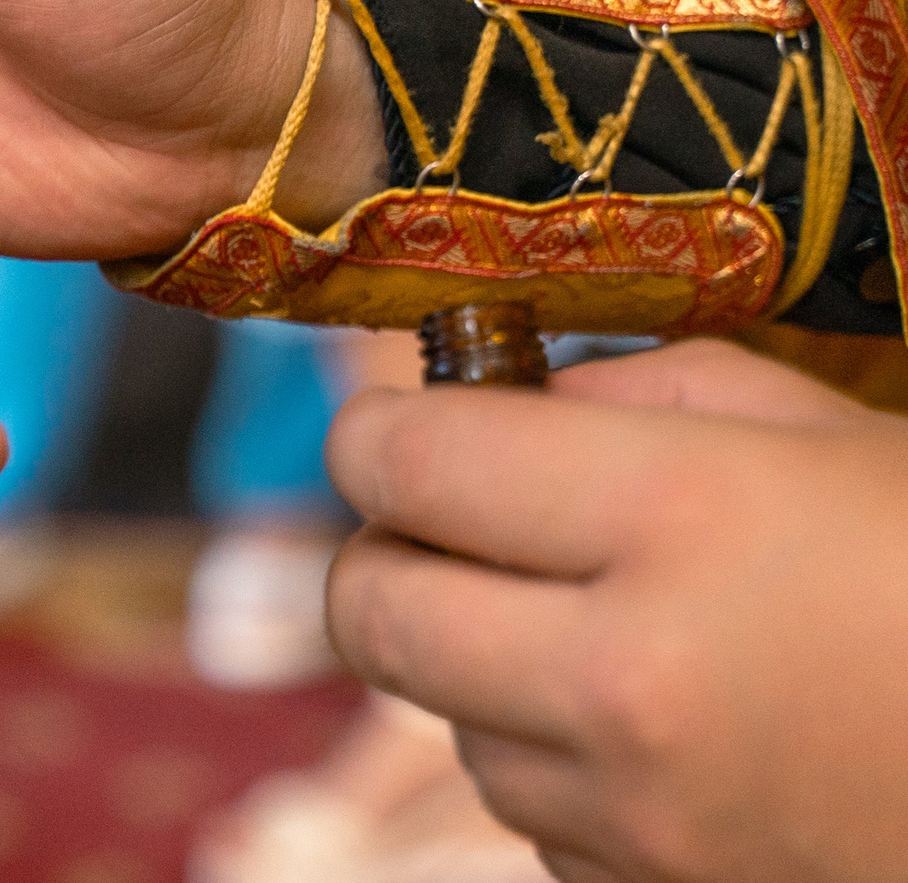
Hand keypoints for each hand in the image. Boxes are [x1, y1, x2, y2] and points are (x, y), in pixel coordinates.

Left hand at [325, 340, 907, 881]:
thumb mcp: (835, 433)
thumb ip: (644, 393)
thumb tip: (501, 400)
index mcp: (679, 522)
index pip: (405, 461)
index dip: (387, 430)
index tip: (416, 423)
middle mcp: (631, 679)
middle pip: (375, 607)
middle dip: (392, 549)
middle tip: (456, 521)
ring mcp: (644, 817)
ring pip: (446, 719)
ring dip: (480, 664)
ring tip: (602, 624)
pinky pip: (531, 816)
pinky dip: (558, 765)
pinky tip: (663, 728)